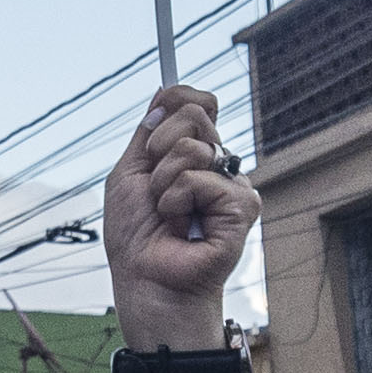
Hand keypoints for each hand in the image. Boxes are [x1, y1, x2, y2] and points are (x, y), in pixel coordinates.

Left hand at [104, 85, 252, 339]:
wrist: (145, 280)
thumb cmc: (136, 237)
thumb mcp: (129, 174)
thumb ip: (147, 134)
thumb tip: (164, 92)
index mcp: (192, 155)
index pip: (198, 103)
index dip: (177, 97)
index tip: (156, 114)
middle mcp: (217, 165)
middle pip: (196, 113)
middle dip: (159, 146)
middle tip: (153, 185)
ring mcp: (232, 184)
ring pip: (194, 146)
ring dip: (162, 182)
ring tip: (167, 213)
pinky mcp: (242, 205)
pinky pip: (198, 178)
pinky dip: (175, 200)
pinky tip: (182, 227)